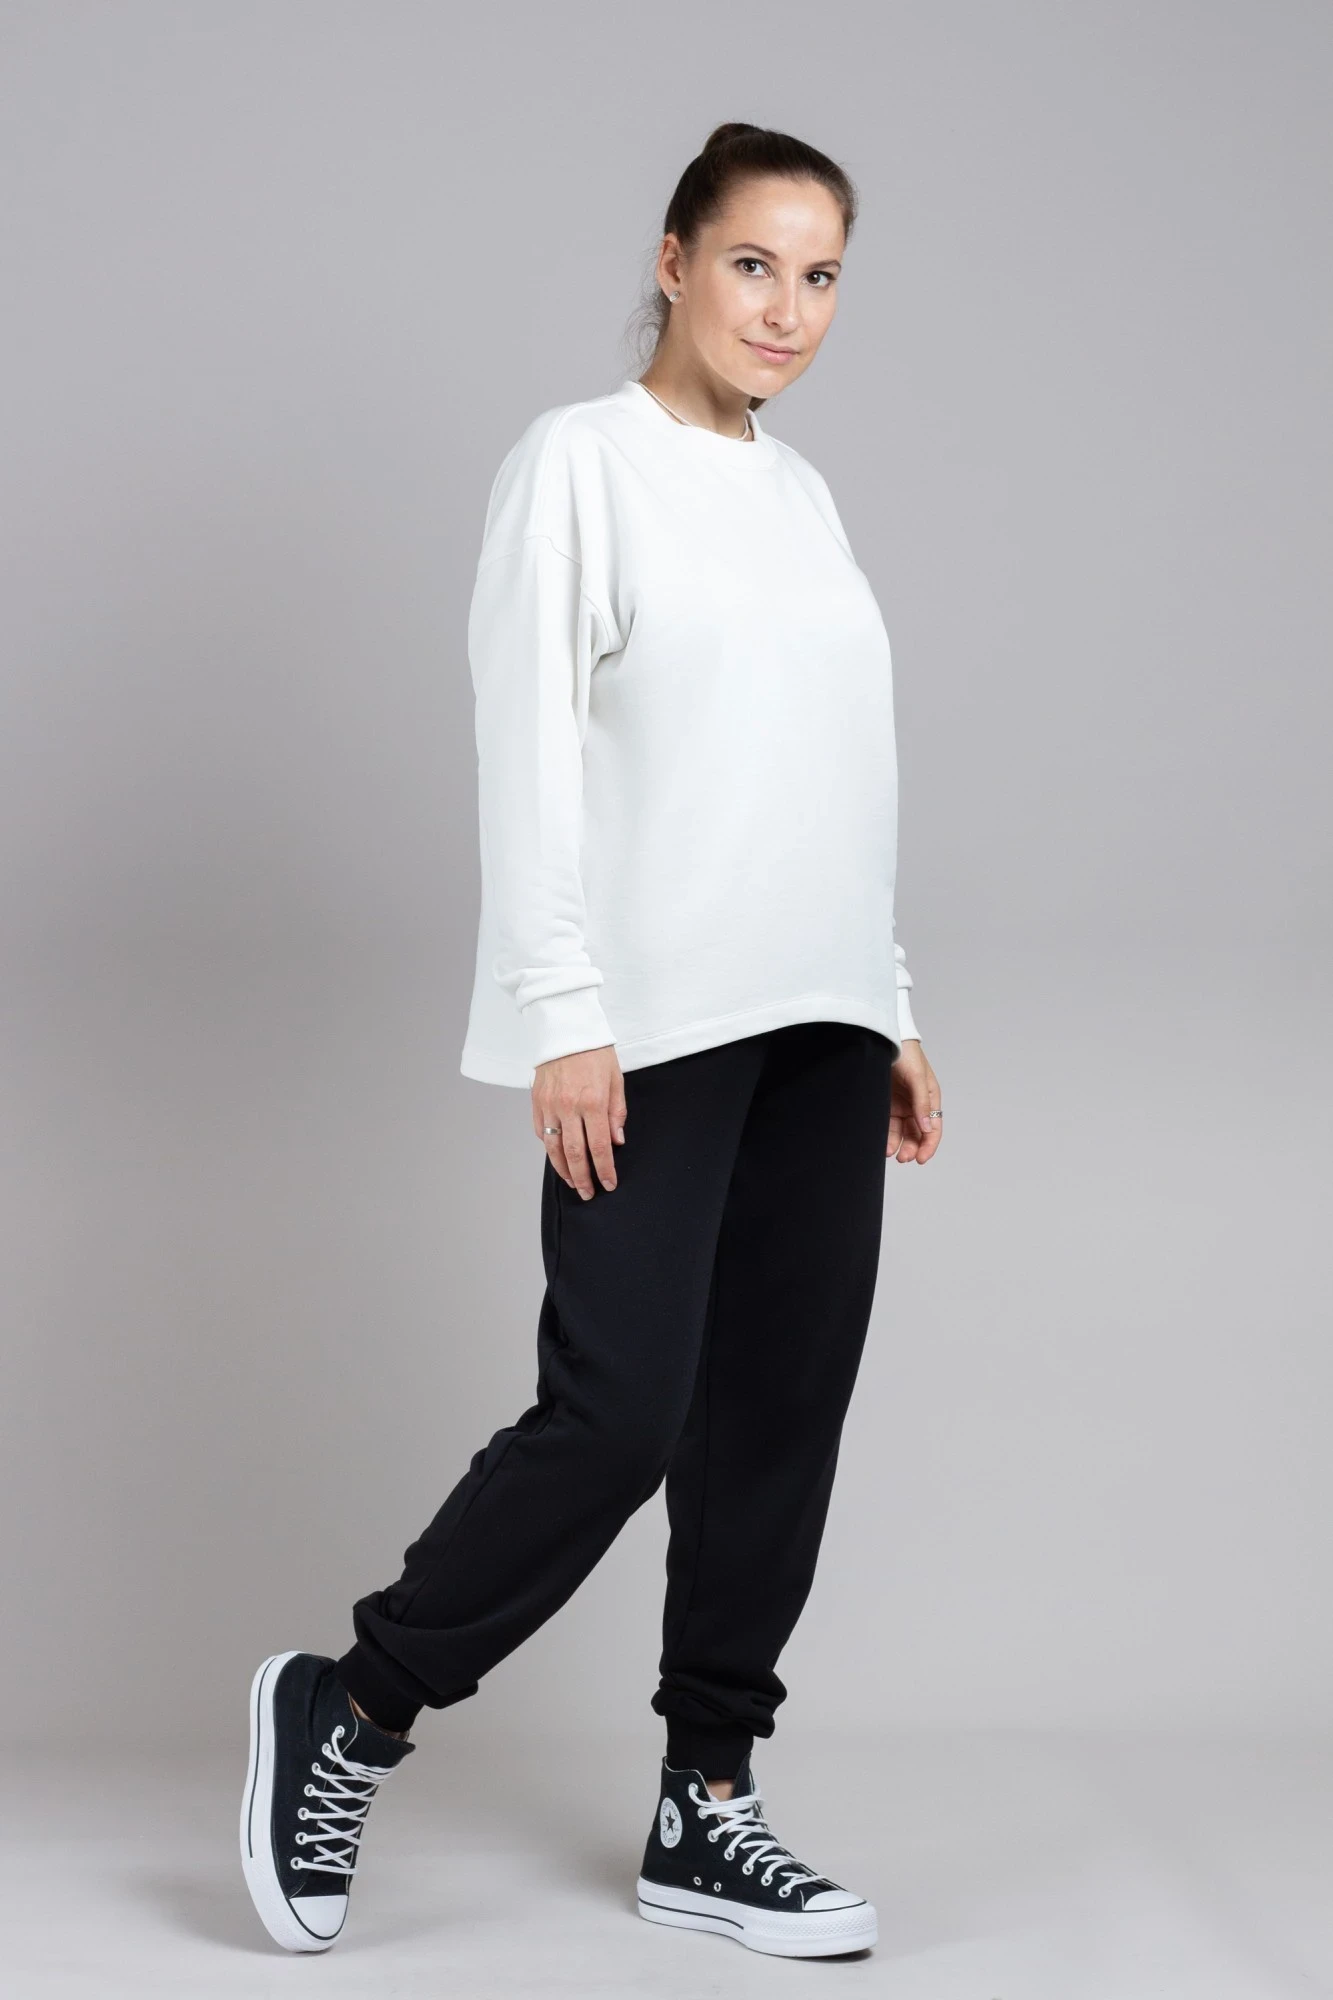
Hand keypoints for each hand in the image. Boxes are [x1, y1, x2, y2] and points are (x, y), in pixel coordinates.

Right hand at [532, 1044, 626, 1196]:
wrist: (565, 1027)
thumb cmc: (595, 1050)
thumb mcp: (616, 1078)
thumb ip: (617, 1113)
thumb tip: (617, 1142)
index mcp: (593, 1102)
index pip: (600, 1147)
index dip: (604, 1170)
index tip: (608, 1184)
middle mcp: (569, 1107)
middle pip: (574, 1154)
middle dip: (583, 1178)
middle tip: (588, 1193)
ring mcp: (549, 1105)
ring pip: (554, 1148)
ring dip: (563, 1169)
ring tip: (572, 1182)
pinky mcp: (536, 1101)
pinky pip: (541, 1132)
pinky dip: (549, 1148)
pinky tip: (557, 1156)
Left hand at [887, 1039, 941, 1162]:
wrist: (884, 1039)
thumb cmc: (906, 1054)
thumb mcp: (916, 1078)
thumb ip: (921, 1103)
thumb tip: (928, 1128)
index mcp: (930, 1099)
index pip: (933, 1128)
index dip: (929, 1146)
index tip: (921, 1159)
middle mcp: (916, 1105)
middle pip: (917, 1134)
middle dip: (912, 1148)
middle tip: (903, 1158)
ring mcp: (900, 1105)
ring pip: (901, 1132)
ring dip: (898, 1144)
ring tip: (890, 1152)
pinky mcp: (885, 1104)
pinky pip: (887, 1125)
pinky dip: (886, 1136)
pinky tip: (883, 1143)